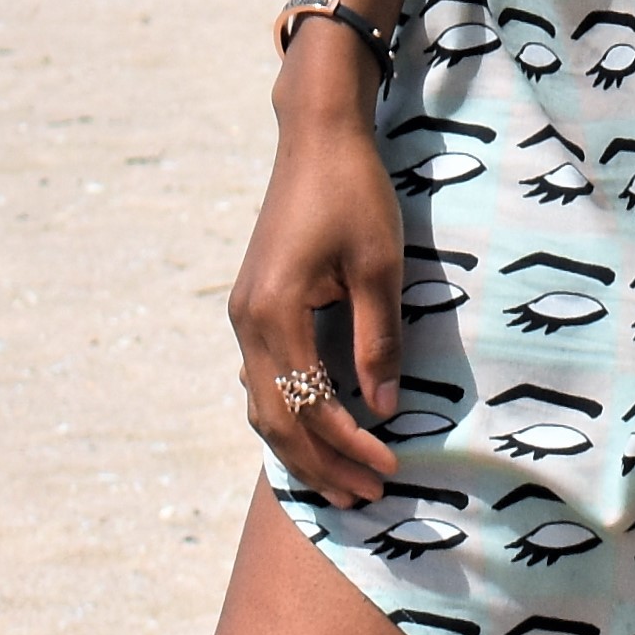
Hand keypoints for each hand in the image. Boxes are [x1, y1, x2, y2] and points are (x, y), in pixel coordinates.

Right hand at [229, 21, 404, 509]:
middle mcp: (248, 321)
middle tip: (365, 497)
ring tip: (342, 480)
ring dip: (301, 447)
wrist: (317, 137)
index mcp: (277, 313)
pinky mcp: (252, 305)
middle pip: (277, 420)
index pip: (311, 407)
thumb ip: (378, 341)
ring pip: (263, 404)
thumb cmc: (355, 193)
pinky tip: (315, 432)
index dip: (349, 446)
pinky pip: (262, 378)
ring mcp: (244, 314)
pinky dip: (287, 415)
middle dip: (321, 464)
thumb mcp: (380, 266)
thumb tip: (383, 409)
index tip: (390, 469)